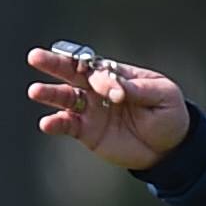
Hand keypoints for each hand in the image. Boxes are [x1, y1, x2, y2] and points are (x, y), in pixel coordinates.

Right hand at [25, 47, 189, 169]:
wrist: (170, 148)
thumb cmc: (168, 114)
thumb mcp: (163, 96)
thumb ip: (139, 90)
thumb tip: (118, 88)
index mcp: (116, 74)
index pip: (100, 69)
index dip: (102, 79)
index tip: (117, 95)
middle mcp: (97, 89)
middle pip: (71, 73)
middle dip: (54, 64)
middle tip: (35, 57)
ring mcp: (90, 110)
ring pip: (64, 98)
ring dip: (49, 94)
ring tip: (35, 91)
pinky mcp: (86, 131)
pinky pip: (67, 126)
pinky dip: (56, 124)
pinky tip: (47, 123)